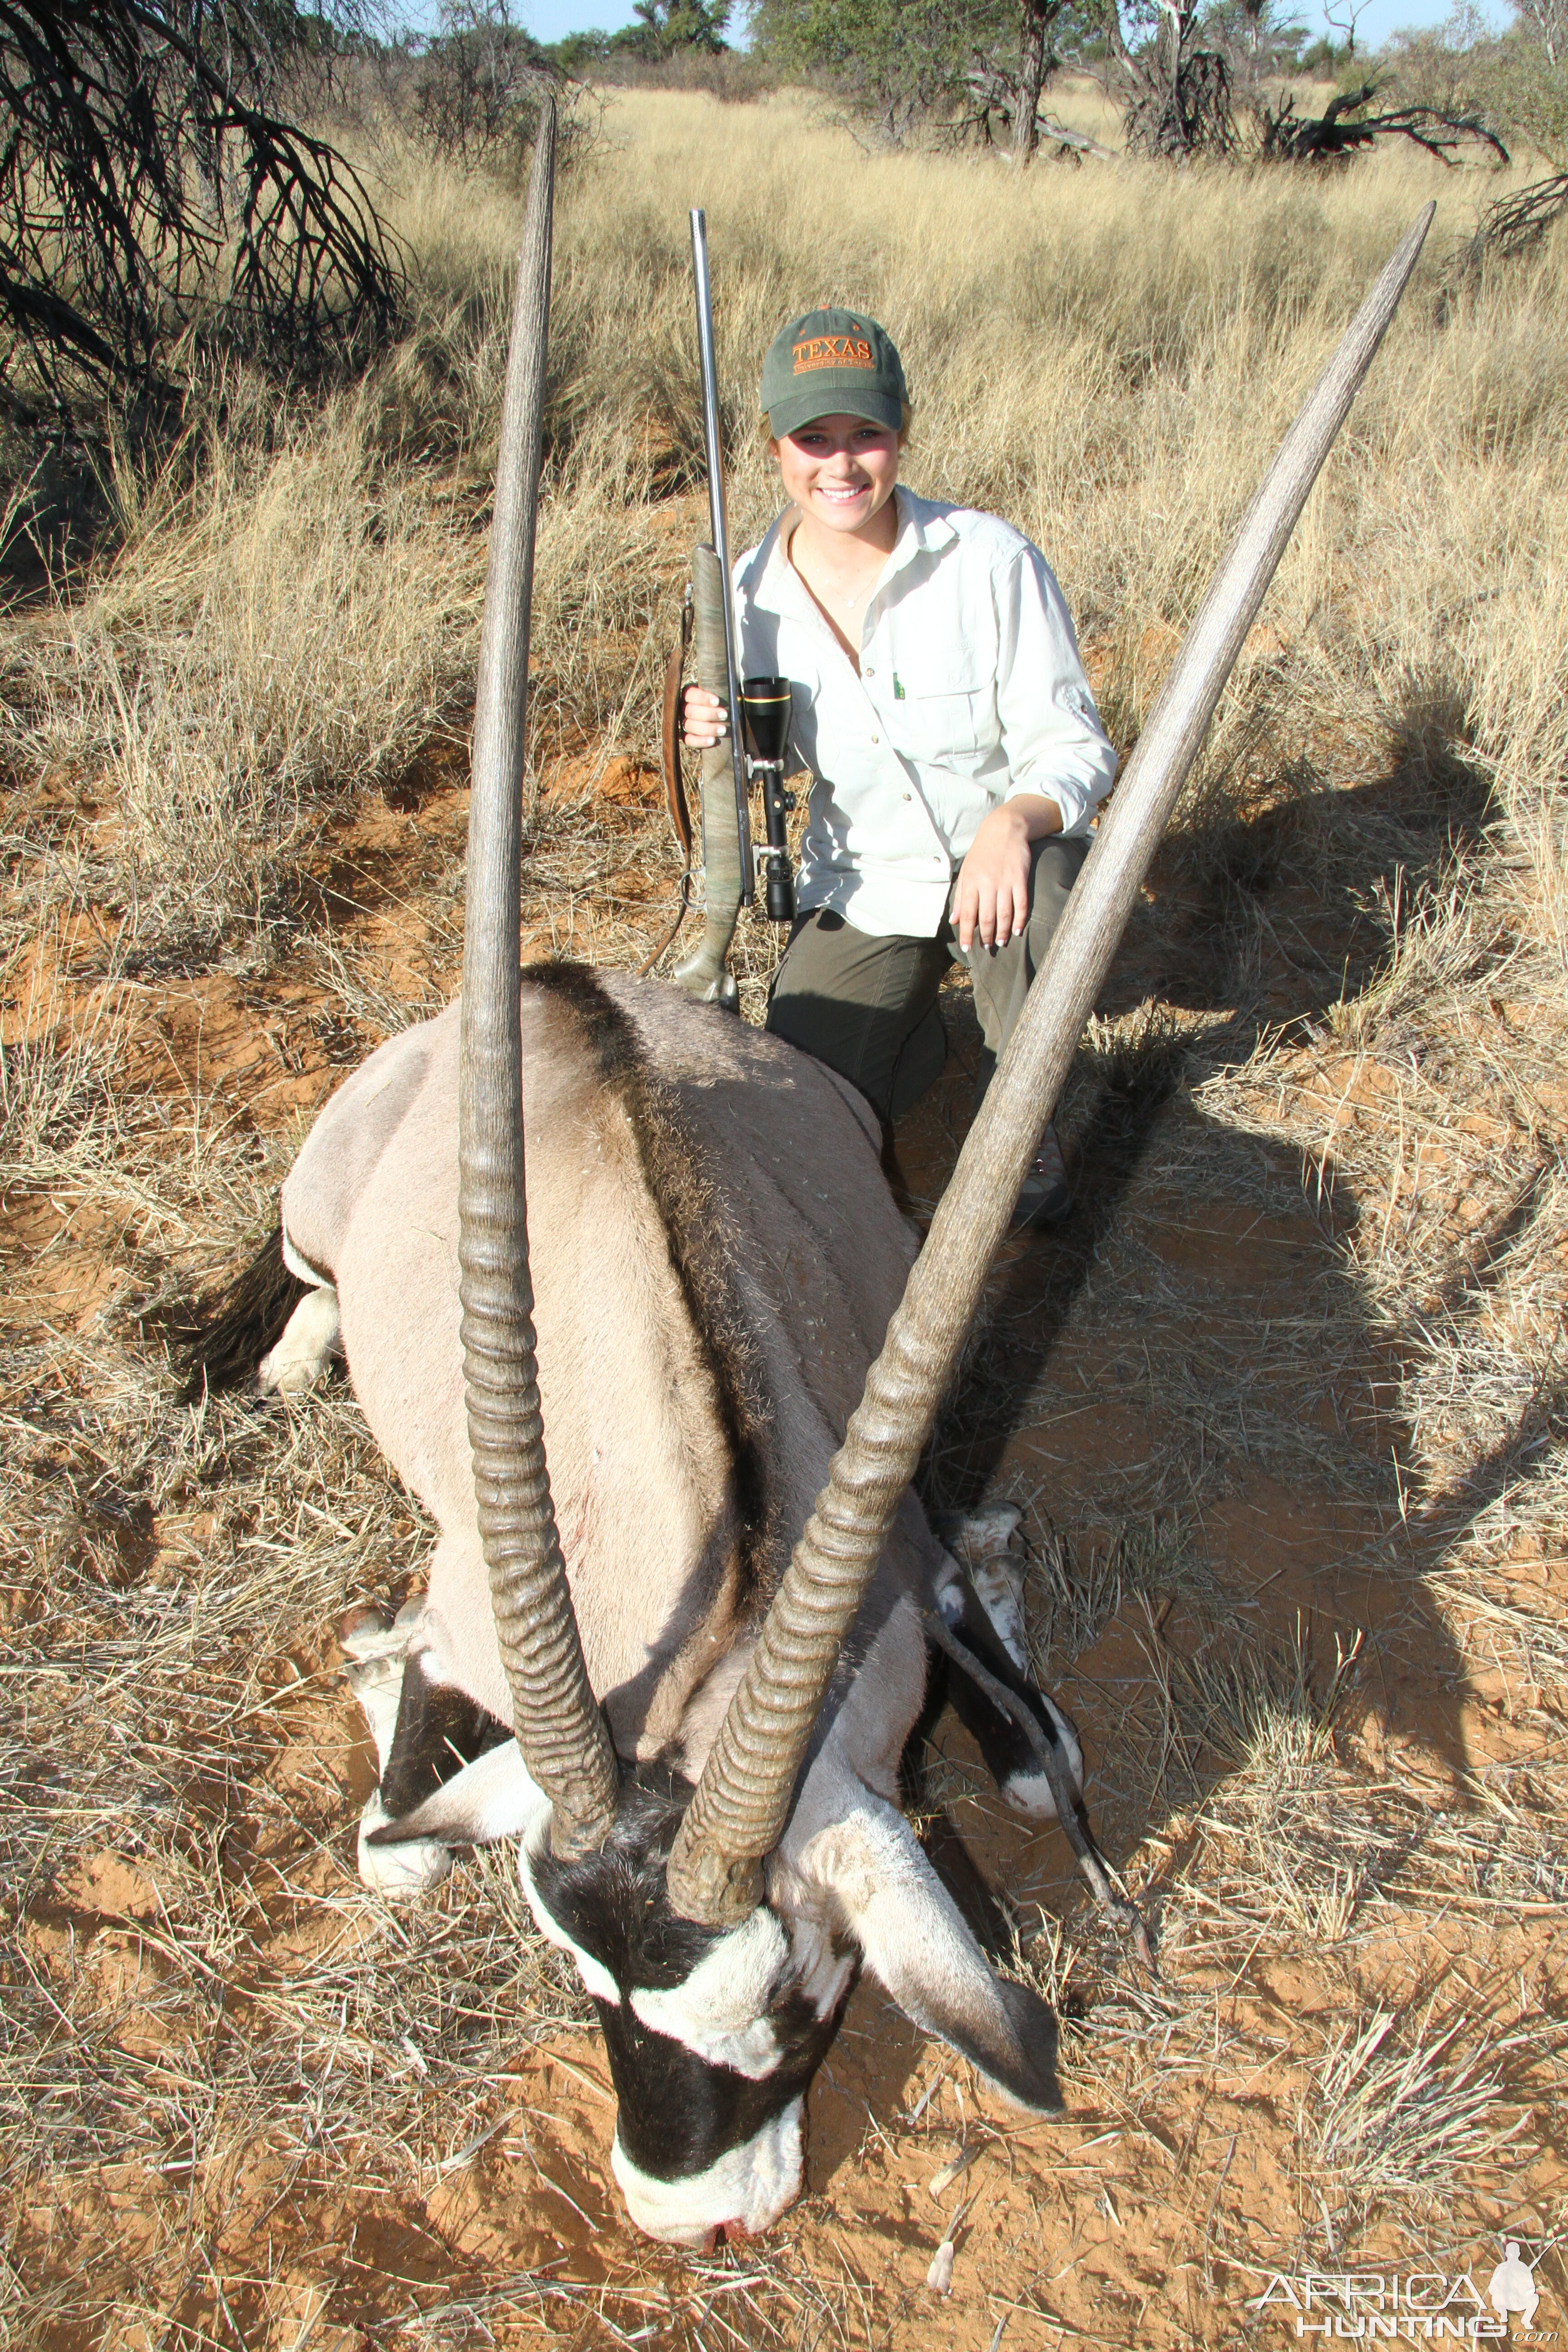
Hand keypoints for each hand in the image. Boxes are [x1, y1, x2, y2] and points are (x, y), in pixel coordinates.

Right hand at [681, 685, 726, 749]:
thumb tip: (737, 684)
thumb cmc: (724, 704)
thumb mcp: (724, 693)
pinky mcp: (686, 737)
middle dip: (709, 714)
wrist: (725, 720)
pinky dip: (700, 741)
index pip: (691, 694)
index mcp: (690, 694)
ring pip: (690, 726)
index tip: (717, 701)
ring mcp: (684, 723)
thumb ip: (724, 691)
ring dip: (707, 728)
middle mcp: (684, 708)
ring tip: (723, 730)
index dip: (702, 698)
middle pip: (690, 711)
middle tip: (724, 715)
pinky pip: (689, 740)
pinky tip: (713, 740)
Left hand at [953, 797, 1058, 951]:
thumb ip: (961, 897)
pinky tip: (1017, 930)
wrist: (1004, 829)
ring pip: (1004, 914)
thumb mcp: (966, 871)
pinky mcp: (1020, 879)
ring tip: (1000, 942)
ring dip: (1002, 932)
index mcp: (971, 882)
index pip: (967, 914)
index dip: (966, 933)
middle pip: (986, 918)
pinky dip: (1019, 920)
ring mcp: (1005, 881)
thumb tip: (954, 920)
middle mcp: (987, 883)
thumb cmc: (982, 852)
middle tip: (986, 947)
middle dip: (985, 936)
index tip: (967, 948)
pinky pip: (1021, 904)